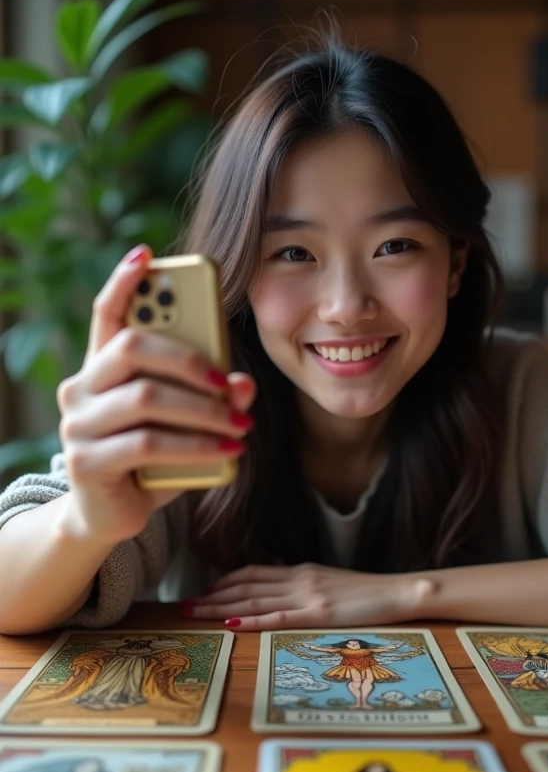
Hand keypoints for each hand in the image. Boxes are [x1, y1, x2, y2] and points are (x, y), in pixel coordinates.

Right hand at [56, 245, 254, 543]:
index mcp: (100, 368)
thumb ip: (211, 396)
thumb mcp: (184, 423)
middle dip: (187, 358)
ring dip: (202, 409)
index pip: (106, 314)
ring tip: (240, 423)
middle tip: (226, 379)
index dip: (124, 282)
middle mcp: (80, 388)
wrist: (111, 516)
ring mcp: (78, 425)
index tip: (148, 255)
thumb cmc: (150, 459)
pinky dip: (196, 445)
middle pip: (131, 348)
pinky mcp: (87, 462)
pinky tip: (228, 450)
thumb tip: (245, 382)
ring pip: (145, 398)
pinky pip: (149, 443)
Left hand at [182, 563, 421, 629]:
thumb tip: (284, 585)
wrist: (398, 591)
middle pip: (245, 586)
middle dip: (211, 595)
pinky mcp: (319, 614)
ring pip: (254, 600)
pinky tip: (231, 624)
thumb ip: (306, 582)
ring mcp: (308, 596)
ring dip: (219, 607)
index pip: (254, 571)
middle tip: (184, 604)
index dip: (225, 580)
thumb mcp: (331, 580)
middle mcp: (299, 578)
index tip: (204, 589)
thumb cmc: (368, 591)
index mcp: (301, 570)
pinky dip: (251, 620)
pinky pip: (278, 617)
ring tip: (194, 614)